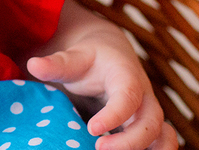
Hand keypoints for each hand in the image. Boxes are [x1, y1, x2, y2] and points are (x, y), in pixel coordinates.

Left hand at [27, 36, 175, 149]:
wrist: (112, 57)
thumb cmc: (91, 60)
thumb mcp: (74, 58)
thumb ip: (57, 64)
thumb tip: (33, 65)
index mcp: (126, 76)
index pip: (128, 96)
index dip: (114, 115)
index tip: (92, 129)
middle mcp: (145, 97)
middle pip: (152, 122)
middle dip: (130, 141)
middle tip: (98, 149)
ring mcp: (150, 114)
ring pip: (164, 137)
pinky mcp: (149, 129)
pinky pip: (163, 145)